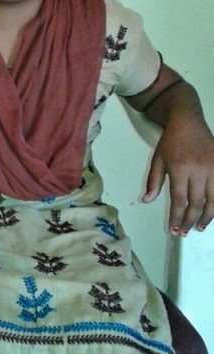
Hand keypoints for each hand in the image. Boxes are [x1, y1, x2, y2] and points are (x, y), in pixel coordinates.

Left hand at [142, 118, 213, 235]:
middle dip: (190, 221)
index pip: (180, 200)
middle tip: (184, 232)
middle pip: (197, 203)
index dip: (177, 217)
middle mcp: (199, 170)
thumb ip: (153, 181)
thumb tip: (146, 200)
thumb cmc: (170, 141)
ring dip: (207, 217)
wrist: (188, 121)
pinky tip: (212, 213)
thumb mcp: (157, 159)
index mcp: (180, 168)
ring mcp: (213, 168)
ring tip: (199, 227)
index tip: (174, 229)